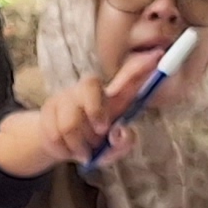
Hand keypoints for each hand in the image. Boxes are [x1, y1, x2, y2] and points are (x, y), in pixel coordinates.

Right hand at [40, 40, 176, 169]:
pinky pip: (55, 131)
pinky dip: (63, 149)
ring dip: (77, 144)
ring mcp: (67, 96)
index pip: (127, 78)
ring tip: (82, 152)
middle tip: (101, 131)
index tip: (157, 55)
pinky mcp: (50, 106)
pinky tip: (67, 149)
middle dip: (95, 110)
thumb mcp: (110, 151)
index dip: (140, 67)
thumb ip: (121, 144)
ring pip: (71, 121)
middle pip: (91, 85)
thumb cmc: (90, 145)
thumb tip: (118, 131)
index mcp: (112, 99)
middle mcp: (90, 91)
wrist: (57, 147)